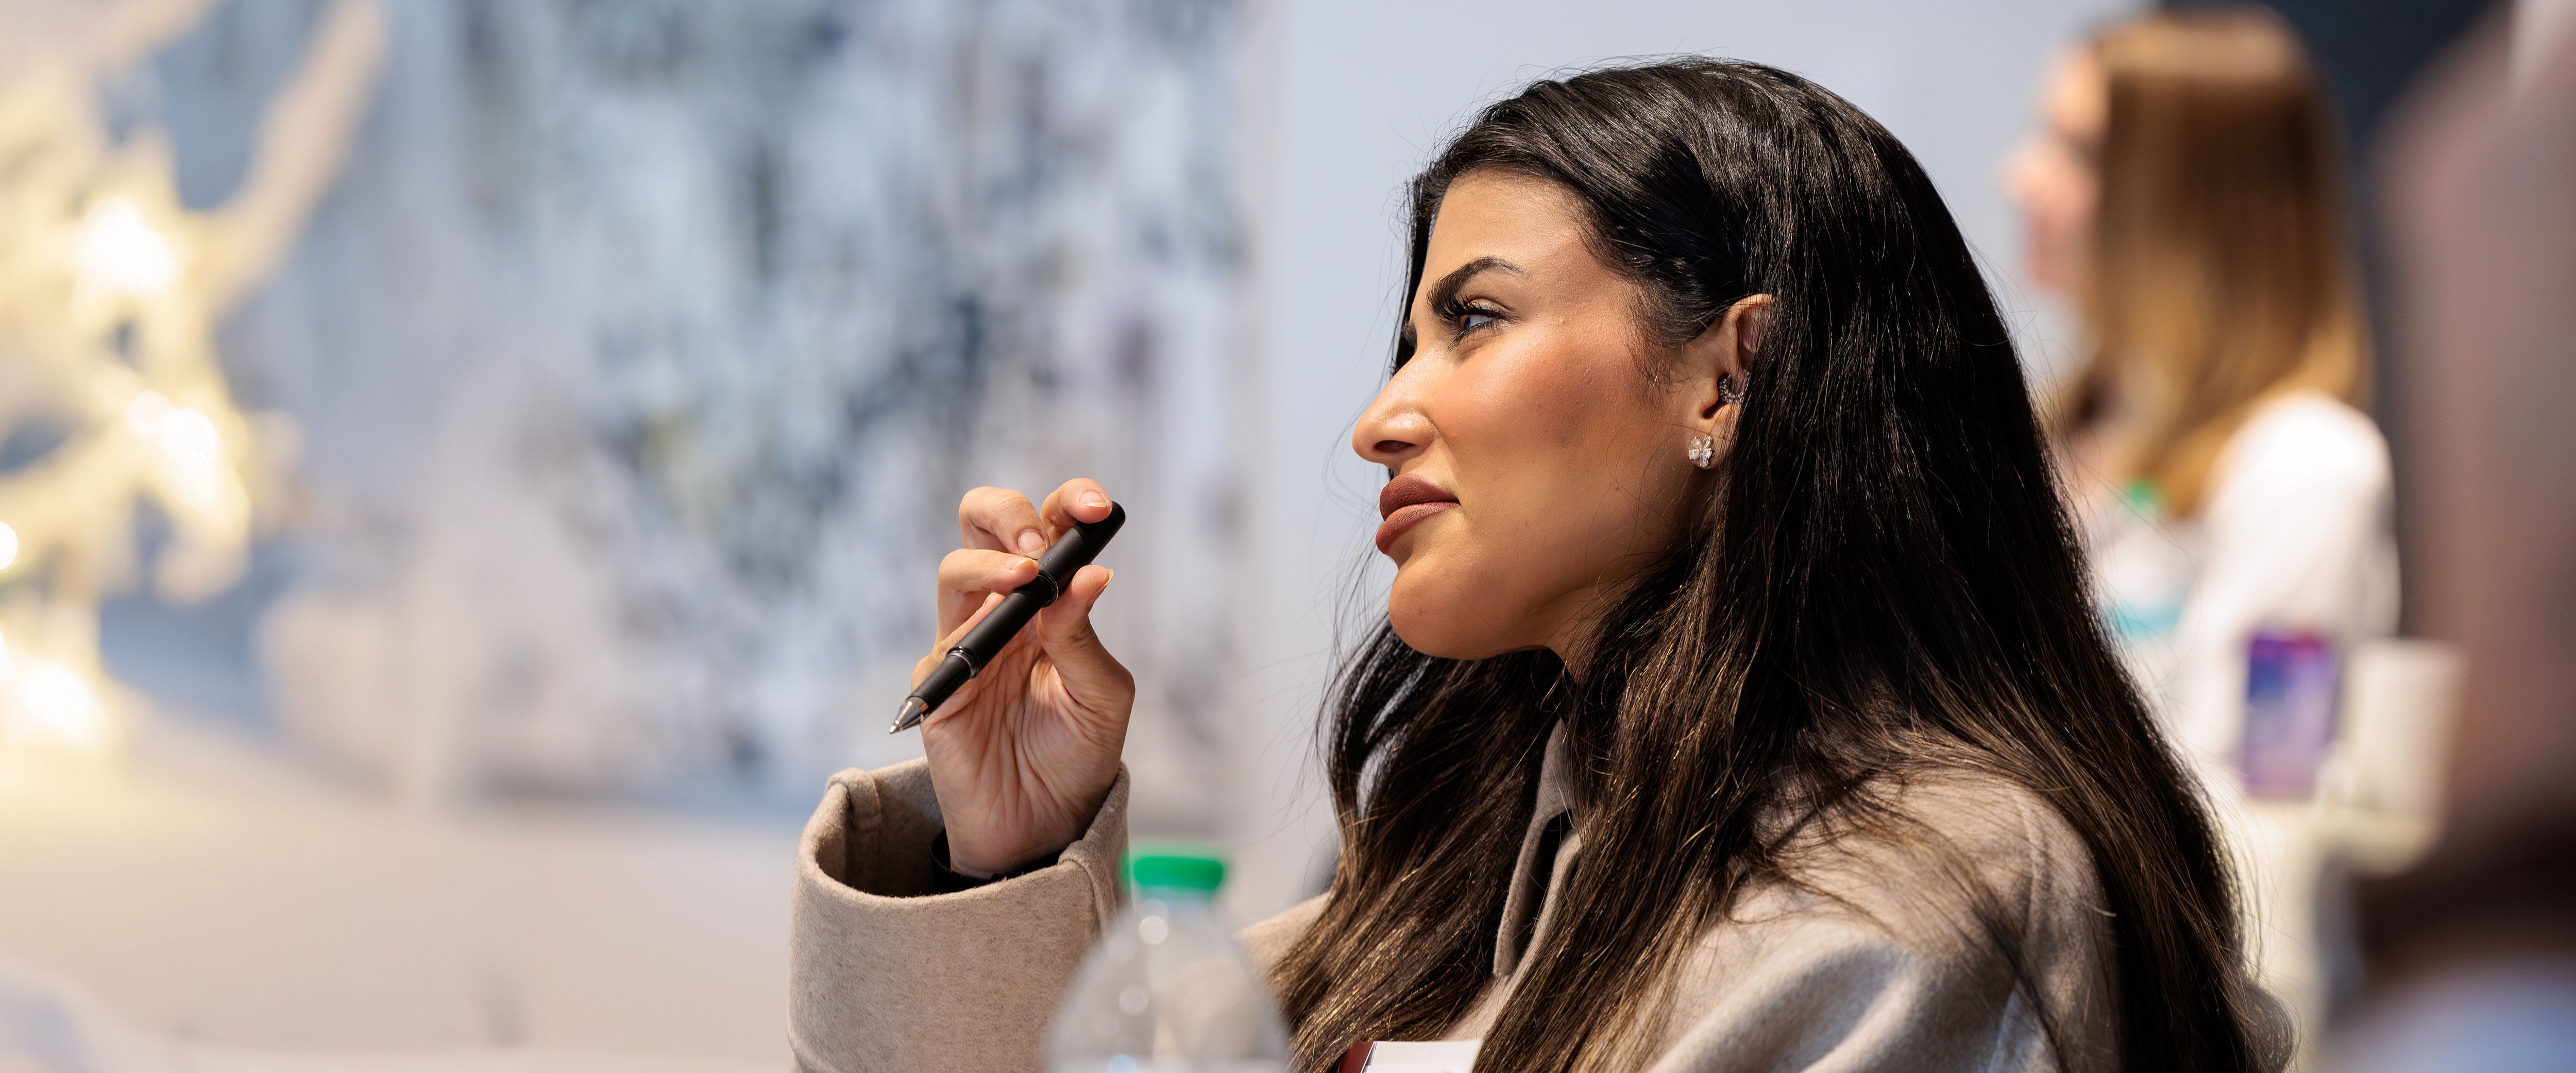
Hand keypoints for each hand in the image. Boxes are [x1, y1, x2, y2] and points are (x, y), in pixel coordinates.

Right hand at [917, 479, 1134, 875]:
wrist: (1044, 825)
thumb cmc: (1078, 755)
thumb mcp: (1102, 696)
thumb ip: (1086, 636)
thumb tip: (1090, 574)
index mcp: (1051, 599)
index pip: (1051, 527)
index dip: (1068, 503)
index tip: (1096, 507)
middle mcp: (1005, 608)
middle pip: (983, 523)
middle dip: (1006, 511)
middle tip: (1040, 538)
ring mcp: (966, 640)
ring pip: (955, 568)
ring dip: (989, 562)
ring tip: (1025, 577)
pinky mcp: (939, 682)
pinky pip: (943, 643)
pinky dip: (974, 632)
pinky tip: (1003, 650)